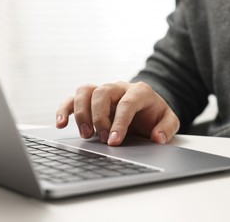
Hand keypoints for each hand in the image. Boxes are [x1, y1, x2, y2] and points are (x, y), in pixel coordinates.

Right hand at [56, 81, 179, 145]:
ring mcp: (103, 91)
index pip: (127, 103)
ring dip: (81, 113)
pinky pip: (73, 98)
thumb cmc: (154, 115)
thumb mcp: (168, 121)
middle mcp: (119, 87)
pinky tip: (61, 123)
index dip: (119, 122)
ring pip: (85, 91)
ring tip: (85, 134)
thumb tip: (158, 138)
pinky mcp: (90, 99)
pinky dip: (64, 109)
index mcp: (139, 91)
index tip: (114, 141)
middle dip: (99, 117)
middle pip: (102, 93)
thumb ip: (167, 128)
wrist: (146, 108)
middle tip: (101, 138)